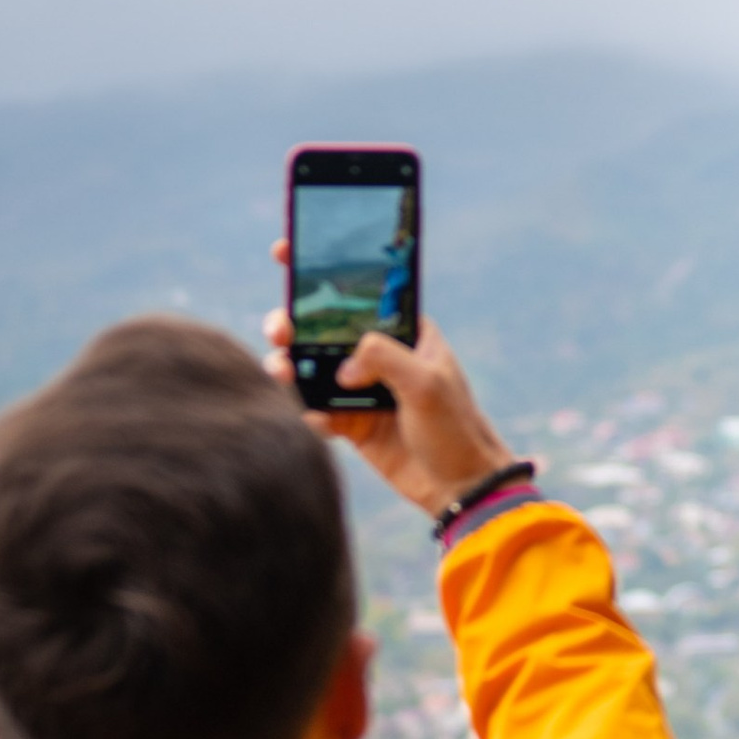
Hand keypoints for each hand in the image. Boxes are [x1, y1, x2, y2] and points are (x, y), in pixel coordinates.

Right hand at [265, 243, 517, 517]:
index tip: (286, 252)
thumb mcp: (426, 384)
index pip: (361, 291)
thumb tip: (344, 364)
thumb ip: (384, 359)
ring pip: (312, 368)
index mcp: (405, 332)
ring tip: (279, 370)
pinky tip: (319, 420)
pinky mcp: (352, 423)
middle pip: (324, 329)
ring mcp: (363, 389)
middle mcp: (380, 355)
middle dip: (294, 323)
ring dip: (290, 366)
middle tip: (279, 329)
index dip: (324, 269)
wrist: (459, 487)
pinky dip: (309, 410)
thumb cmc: (455, 427)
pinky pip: (317, 409)